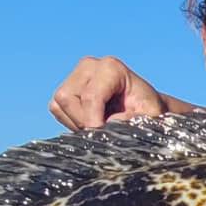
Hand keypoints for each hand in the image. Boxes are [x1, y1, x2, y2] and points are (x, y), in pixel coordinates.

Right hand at [49, 56, 168, 130]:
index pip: (91, 97)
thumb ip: (132, 119)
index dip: (93, 122)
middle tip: (101, 134)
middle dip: (82, 122)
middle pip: (68, 98)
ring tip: (98, 127)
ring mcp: (75, 75)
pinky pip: (57, 109)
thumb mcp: (149, 116)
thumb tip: (109, 123)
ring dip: (75, 123)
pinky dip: (70, 122)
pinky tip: (90, 123)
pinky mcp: (66, 89)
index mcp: (111, 68)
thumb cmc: (148, 110)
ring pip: (59, 104)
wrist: (143, 107)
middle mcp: (89, 66)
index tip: (102, 139)